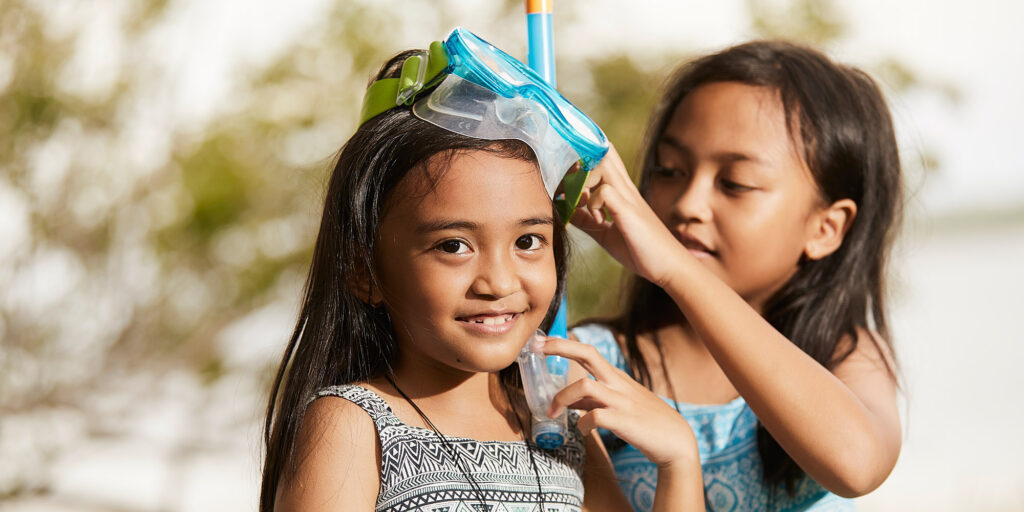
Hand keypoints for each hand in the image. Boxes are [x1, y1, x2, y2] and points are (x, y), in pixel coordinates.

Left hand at [535, 335, 698, 468]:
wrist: (676, 442)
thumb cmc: (645, 422)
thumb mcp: (620, 404)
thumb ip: (594, 400)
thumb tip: (569, 401)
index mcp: (617, 377)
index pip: (588, 352)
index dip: (564, 344)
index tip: (541, 342)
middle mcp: (618, 384)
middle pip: (588, 354)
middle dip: (560, 347)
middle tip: (537, 350)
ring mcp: (621, 401)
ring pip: (584, 386)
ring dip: (562, 397)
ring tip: (552, 411)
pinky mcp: (624, 421)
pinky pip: (594, 417)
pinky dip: (583, 424)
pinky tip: (584, 431)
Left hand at [570, 145, 687, 287]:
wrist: (669, 267)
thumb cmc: (641, 250)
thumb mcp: (606, 233)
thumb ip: (587, 220)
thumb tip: (567, 211)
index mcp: (621, 191)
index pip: (604, 158)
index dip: (584, 159)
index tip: (569, 180)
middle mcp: (625, 188)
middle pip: (602, 152)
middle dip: (578, 165)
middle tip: (569, 190)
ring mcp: (628, 198)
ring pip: (602, 164)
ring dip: (584, 181)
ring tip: (582, 203)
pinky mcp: (629, 212)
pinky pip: (604, 192)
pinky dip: (593, 204)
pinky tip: (598, 220)